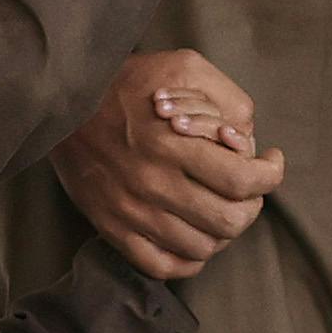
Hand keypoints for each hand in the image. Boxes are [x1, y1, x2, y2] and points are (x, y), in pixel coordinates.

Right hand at [55, 51, 280, 281]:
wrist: (61, 102)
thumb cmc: (127, 81)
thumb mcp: (182, 66)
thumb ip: (225, 96)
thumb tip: (249, 136)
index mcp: (172, 143)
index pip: (242, 181)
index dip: (270, 175)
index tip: (270, 162)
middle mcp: (153, 184)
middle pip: (228, 222)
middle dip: (252, 206)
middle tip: (249, 189)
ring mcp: (131, 212)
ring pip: (201, 248)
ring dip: (222, 233)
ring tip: (221, 209)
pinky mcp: (112, 228)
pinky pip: (162, 266)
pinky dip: (189, 259)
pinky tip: (195, 236)